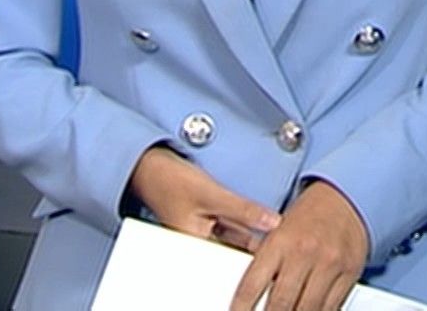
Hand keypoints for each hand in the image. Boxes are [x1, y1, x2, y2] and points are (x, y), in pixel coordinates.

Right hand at [128, 145, 280, 252]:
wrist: (151, 165)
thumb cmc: (171, 181)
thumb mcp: (213, 195)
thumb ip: (244, 211)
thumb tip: (273, 223)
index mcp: (194, 246)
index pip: (229, 262)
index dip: (253, 255)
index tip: (274, 244)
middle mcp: (197, 244)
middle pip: (233, 252)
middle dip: (254, 244)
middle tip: (275, 232)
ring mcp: (202, 234)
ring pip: (233, 240)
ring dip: (251, 234)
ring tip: (271, 227)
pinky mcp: (205, 222)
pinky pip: (229, 229)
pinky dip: (242, 225)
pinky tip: (258, 221)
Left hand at [231, 178, 369, 310]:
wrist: (347, 197)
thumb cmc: (308, 216)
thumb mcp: (278, 233)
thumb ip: (264, 263)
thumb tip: (247, 297)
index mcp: (280, 240)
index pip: (251, 287)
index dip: (241, 309)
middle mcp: (305, 252)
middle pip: (280, 304)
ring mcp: (330, 263)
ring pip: (307, 310)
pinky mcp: (350, 272)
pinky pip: (331, 307)